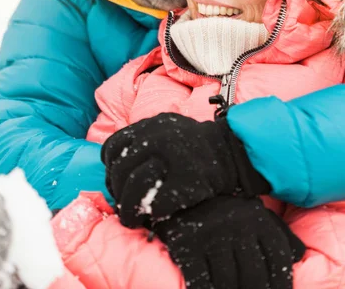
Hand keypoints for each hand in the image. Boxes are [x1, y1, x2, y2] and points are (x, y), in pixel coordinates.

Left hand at [102, 112, 269, 227]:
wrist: (233, 151)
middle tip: (123, 205)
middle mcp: (157, 139)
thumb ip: (144, 138)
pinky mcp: (185, 182)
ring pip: (133, 189)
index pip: (112, 147)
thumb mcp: (167, 128)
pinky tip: (153, 219)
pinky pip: (155, 205)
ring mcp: (171, 159)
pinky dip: (150, 215)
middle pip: (120, 170)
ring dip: (127, 210)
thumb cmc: (196, 146)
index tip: (116, 182)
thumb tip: (117, 162)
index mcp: (150, 126)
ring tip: (131, 219)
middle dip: (117, 192)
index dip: (110, 168)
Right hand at [153, 196, 304, 288]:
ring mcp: (211, 234)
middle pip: (255, 278)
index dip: (280, 285)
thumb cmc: (224, 210)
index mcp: (257, 217)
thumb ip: (278, 233)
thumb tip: (300, 255)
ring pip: (229, 283)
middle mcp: (237, 225)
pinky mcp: (186, 243)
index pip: (278, 261)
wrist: (181, 189)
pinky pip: (200, 281)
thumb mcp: (253, 213)